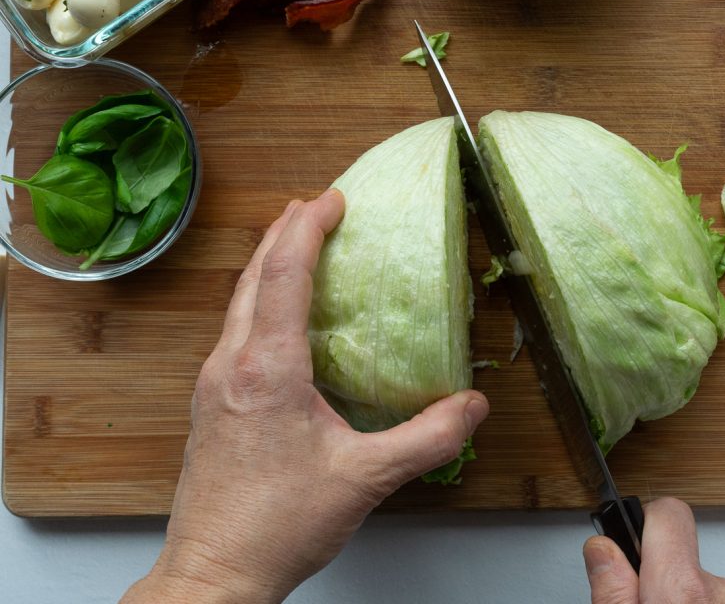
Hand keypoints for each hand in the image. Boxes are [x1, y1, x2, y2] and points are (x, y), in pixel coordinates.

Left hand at [122, 189, 489, 603]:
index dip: (308, 227)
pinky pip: (234, 328)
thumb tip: (471, 407)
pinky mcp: (210, 402)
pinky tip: (278, 315)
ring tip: (294, 243)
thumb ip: (427, 439)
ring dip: (267, 262)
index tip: (331, 200)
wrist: (214, 573)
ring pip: (238, 300)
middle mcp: (231, 365)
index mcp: (267, 369)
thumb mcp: (366, 479)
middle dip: (283, 231)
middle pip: (253, 274)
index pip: (285, 273)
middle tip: (315, 207)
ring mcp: (213, 383)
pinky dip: (258, 298)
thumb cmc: (276, 526)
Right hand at [584, 498, 724, 603]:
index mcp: (683, 589)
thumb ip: (611, 589)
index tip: (628, 539)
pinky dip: (693, 603)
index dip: (641, 521)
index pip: (668, 511)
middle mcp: (720, 591)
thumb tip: (602, 548)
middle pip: (678, 548)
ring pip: (694, 576)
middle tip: (638, 597)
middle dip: (655, 567)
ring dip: (676, 591)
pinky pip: (712, 595)